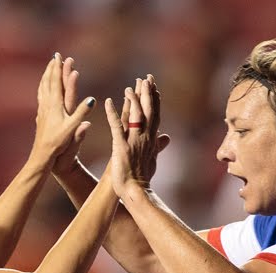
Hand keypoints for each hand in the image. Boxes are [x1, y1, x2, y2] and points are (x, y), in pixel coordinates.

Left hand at [32, 53, 94, 167]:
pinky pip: (41, 96)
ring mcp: (42, 109)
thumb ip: (82, 113)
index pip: (56, 82)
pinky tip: (44, 88)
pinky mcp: (40, 115)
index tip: (59, 56)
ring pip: (43, 87)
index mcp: (55, 105)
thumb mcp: (73, 128)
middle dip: (52, 68)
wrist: (42, 154)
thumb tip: (92, 100)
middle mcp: (47, 104)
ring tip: (49, 68)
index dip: (58, 68)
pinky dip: (43, 87)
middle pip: (48, 81)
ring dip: (46, 75)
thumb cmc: (58, 142)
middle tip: (55, 56)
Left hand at [103, 74, 169, 198]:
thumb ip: (158, 145)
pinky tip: (108, 101)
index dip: (155, 99)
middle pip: (148, 111)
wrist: (136, 193)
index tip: (154, 86)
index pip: (155, 115)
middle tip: (146, 78)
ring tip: (130, 86)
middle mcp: (145, 138)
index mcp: (151, 139)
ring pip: (136, 116)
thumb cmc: (142, 178)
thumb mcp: (152, 159)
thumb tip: (167, 138)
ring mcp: (134, 142)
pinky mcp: (121, 147)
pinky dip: (112, 113)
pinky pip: (116, 127)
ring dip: (133, 100)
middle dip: (147, 94)